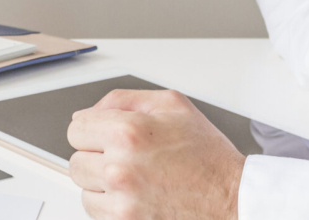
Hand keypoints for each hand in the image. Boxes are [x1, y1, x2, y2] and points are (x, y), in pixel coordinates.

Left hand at [67, 89, 245, 219]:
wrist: (233, 199)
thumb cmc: (208, 156)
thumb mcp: (172, 105)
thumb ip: (124, 99)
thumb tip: (88, 111)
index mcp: (128, 132)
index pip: (76, 128)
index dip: (92, 129)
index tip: (105, 135)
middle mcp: (120, 167)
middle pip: (75, 160)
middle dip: (96, 156)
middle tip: (125, 157)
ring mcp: (122, 201)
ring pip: (83, 189)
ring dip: (101, 183)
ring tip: (132, 178)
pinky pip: (96, 213)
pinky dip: (110, 205)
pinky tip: (134, 196)